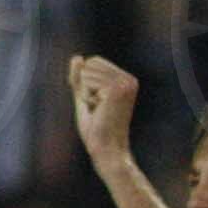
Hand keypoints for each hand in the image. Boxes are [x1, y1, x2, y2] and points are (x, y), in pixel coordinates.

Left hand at [68, 54, 138, 169]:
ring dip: (87, 94)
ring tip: (101, 111)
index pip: (93, 62)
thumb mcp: (84, 98)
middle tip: (100, 109)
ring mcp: (125, 83)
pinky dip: (87, 98)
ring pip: (87, 72)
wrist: (107, 150)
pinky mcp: (117, 89)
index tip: (100, 104)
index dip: (87, 84)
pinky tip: (101, 111)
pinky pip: (87, 81)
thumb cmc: (97, 130)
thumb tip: (77, 57)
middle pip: (90, 64)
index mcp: (127, 80)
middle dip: (86, 88)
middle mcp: (130, 79)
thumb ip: (79, 79)